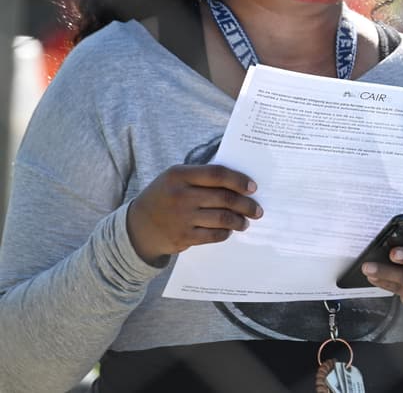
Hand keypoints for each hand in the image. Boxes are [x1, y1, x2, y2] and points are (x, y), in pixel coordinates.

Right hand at [126, 164, 261, 265]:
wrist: (137, 227)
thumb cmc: (165, 197)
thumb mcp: (176, 179)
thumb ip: (201, 177)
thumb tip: (239, 181)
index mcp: (179, 175)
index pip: (217, 174)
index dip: (239, 180)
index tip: (253, 188)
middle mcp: (180, 195)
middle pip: (224, 198)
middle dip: (246, 205)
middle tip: (257, 210)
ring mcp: (181, 217)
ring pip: (222, 218)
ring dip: (239, 221)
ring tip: (245, 222)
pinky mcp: (183, 237)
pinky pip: (213, 235)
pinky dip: (225, 233)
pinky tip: (229, 231)